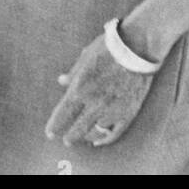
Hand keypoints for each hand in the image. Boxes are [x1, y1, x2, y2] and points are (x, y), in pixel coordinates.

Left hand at [44, 31, 154, 148]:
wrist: (138, 46)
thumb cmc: (109, 47)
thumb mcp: (86, 56)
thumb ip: (73, 72)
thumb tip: (61, 81)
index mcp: (81, 88)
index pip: (63, 114)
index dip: (55, 126)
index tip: (50, 133)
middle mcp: (95, 103)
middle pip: (78, 129)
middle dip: (70, 137)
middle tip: (66, 141)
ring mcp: (112, 110)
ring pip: (95, 133)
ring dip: (87, 137)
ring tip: (83, 138)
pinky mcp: (128, 113)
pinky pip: (114, 134)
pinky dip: (105, 140)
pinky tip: (99, 142)